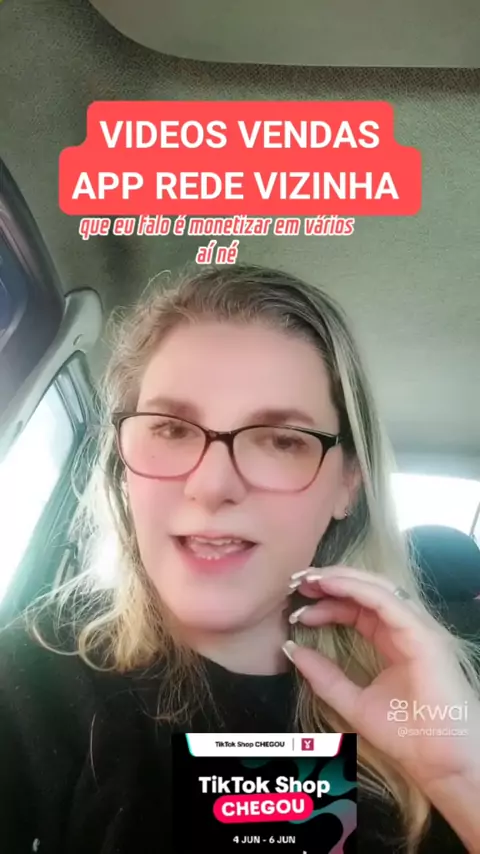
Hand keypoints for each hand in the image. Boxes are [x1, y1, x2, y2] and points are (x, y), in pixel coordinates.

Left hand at [285, 565, 479, 789]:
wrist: (438, 763)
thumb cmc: (406, 736)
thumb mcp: (353, 702)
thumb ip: (324, 677)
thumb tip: (292, 649)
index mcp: (394, 640)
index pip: (358, 609)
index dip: (328, 602)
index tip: (298, 609)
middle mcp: (407, 628)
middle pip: (367, 591)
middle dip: (331, 581)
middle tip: (298, 583)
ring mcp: (418, 628)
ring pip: (377, 588)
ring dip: (341, 578)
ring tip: (310, 579)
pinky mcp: (423, 634)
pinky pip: (387, 601)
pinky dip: (357, 589)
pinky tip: (331, 586)